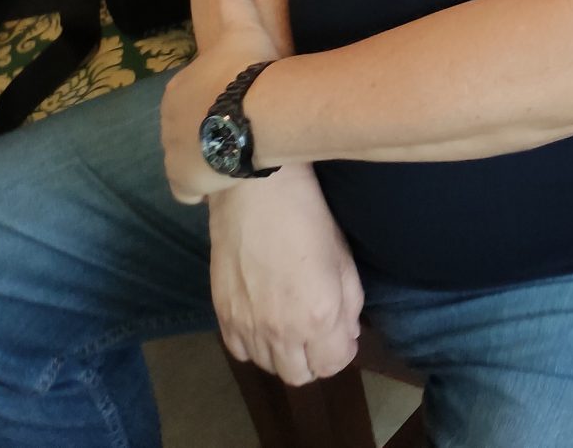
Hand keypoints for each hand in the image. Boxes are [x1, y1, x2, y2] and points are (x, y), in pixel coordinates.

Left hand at [161, 0, 284, 203]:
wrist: (255, 113)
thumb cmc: (248, 69)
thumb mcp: (243, 28)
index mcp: (177, 88)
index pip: (190, 95)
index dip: (213, 98)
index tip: (236, 99)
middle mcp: (166, 123)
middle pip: (186, 128)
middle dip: (206, 128)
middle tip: (241, 126)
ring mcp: (173, 154)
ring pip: (184, 157)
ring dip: (203, 156)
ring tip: (234, 152)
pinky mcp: (184, 181)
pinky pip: (186, 189)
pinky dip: (198, 186)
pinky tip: (220, 178)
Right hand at [208, 169, 363, 385]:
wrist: (256, 194)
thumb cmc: (309, 219)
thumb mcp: (344, 260)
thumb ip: (350, 306)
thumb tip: (347, 335)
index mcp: (319, 316)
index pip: (333, 364)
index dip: (343, 352)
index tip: (343, 334)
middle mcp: (281, 331)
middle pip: (299, 376)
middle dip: (315, 360)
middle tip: (318, 334)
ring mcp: (248, 327)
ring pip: (268, 367)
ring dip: (285, 354)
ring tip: (291, 325)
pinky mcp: (222, 317)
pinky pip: (240, 351)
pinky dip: (254, 346)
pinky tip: (263, 322)